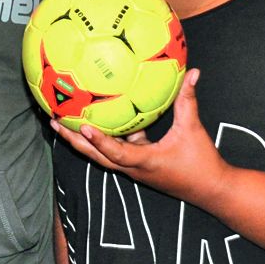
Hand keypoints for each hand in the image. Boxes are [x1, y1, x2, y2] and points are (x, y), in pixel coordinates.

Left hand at [50, 71, 226, 208]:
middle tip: (54, 121)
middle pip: (96, 156)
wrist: (211, 190)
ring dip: (84, 140)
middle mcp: (133, 168)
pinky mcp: (139, 166)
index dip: (99, 140)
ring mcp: (134, 168)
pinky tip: (99, 118)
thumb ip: (188, 101)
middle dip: (73, 140)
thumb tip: (193, 73)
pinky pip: (118, 150)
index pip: (116, 152)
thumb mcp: (193, 129)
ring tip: (63, 120)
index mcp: (144, 161)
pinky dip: (106, 138)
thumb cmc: (202, 163)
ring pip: (104, 154)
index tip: (82, 125)